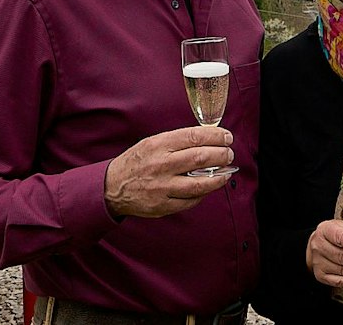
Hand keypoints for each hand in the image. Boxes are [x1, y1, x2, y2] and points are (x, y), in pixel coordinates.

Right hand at [102, 126, 234, 217]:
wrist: (112, 187)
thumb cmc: (137, 162)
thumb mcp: (152, 143)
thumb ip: (178, 141)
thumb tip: (208, 138)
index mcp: (159, 145)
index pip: (194, 137)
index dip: (216, 136)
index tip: (227, 137)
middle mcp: (161, 165)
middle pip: (201, 158)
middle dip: (222, 155)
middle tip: (229, 154)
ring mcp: (162, 187)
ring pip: (200, 183)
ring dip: (219, 177)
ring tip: (226, 172)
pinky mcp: (163, 206)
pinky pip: (191, 201)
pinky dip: (204, 193)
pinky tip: (209, 186)